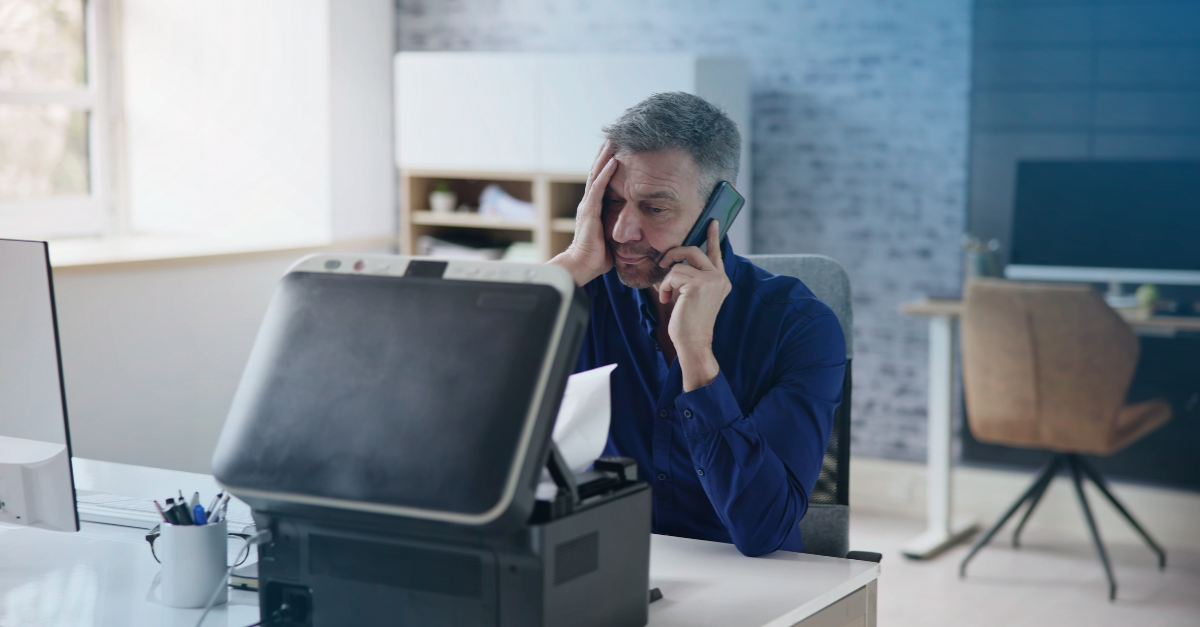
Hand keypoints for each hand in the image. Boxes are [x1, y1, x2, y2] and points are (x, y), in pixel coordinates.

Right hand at [550, 140, 617, 285]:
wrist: (583, 266)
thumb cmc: (598, 257)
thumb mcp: (611, 238)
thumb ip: (618, 228)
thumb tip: (634, 229)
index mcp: (593, 209)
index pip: (600, 182)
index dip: (606, 167)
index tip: (614, 152)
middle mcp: (588, 203)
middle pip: (596, 173)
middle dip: (604, 155)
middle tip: (612, 138)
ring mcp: (587, 205)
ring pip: (596, 175)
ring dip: (604, 158)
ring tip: (612, 142)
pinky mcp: (589, 211)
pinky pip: (598, 187)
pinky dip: (606, 173)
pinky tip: (613, 161)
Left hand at [656, 220, 730, 389]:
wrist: (693, 341)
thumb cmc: (689, 322)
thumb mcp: (693, 296)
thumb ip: (691, 277)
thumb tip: (673, 261)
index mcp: (721, 280)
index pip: (716, 253)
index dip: (713, 237)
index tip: (712, 222)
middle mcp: (719, 278)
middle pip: (693, 251)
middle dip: (673, 254)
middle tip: (661, 263)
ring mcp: (710, 280)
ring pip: (678, 266)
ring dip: (667, 281)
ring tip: (667, 296)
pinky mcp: (697, 285)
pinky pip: (672, 275)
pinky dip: (665, 287)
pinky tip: (667, 300)